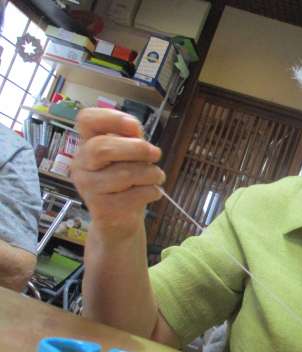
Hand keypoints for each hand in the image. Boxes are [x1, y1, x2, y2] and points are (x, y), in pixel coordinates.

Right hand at [71, 108, 165, 240]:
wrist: (119, 220)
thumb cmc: (126, 182)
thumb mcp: (128, 156)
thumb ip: (130, 139)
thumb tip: (134, 127)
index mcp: (87, 144)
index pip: (86, 120)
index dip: (111, 118)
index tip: (134, 127)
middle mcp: (82, 164)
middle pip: (102, 148)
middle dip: (137, 149)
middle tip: (155, 154)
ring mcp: (88, 187)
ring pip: (124, 174)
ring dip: (151, 173)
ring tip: (157, 177)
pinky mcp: (102, 208)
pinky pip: (134, 195)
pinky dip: (151, 191)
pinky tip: (153, 192)